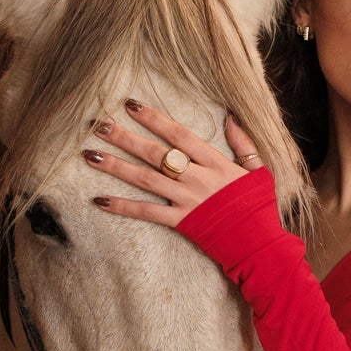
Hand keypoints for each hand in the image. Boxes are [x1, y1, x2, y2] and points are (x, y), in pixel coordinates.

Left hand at [84, 99, 265, 226]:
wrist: (259, 244)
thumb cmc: (260, 206)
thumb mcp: (259, 169)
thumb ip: (243, 143)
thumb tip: (230, 117)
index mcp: (215, 162)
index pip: (179, 135)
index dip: (154, 119)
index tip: (131, 106)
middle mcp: (197, 178)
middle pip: (155, 154)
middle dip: (125, 138)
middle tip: (99, 125)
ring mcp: (186, 200)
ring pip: (145, 179)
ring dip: (116, 166)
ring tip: (91, 155)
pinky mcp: (180, 222)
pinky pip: (147, 213)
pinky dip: (123, 206)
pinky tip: (100, 199)